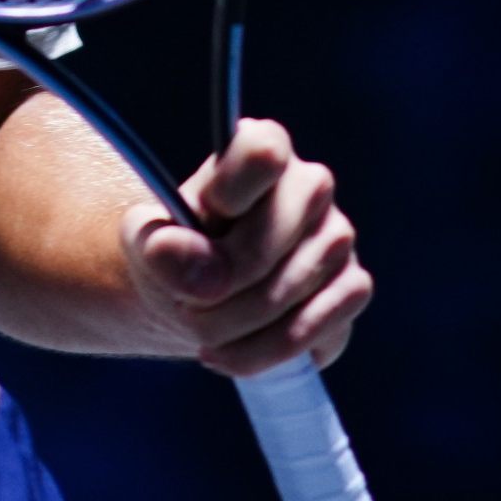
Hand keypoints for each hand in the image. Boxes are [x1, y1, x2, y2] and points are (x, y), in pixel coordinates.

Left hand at [120, 117, 371, 377]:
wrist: (198, 292)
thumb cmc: (176, 251)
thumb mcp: (148, 243)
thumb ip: (165, 250)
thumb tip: (203, 278)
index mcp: (260, 149)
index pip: (261, 153)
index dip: (230, 190)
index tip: (204, 216)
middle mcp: (311, 184)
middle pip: (268, 240)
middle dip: (218, 288)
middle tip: (183, 306)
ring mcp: (338, 236)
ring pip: (290, 290)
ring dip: (235, 327)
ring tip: (202, 332)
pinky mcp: (352, 287)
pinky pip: (316, 326)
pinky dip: (267, 350)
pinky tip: (233, 351)